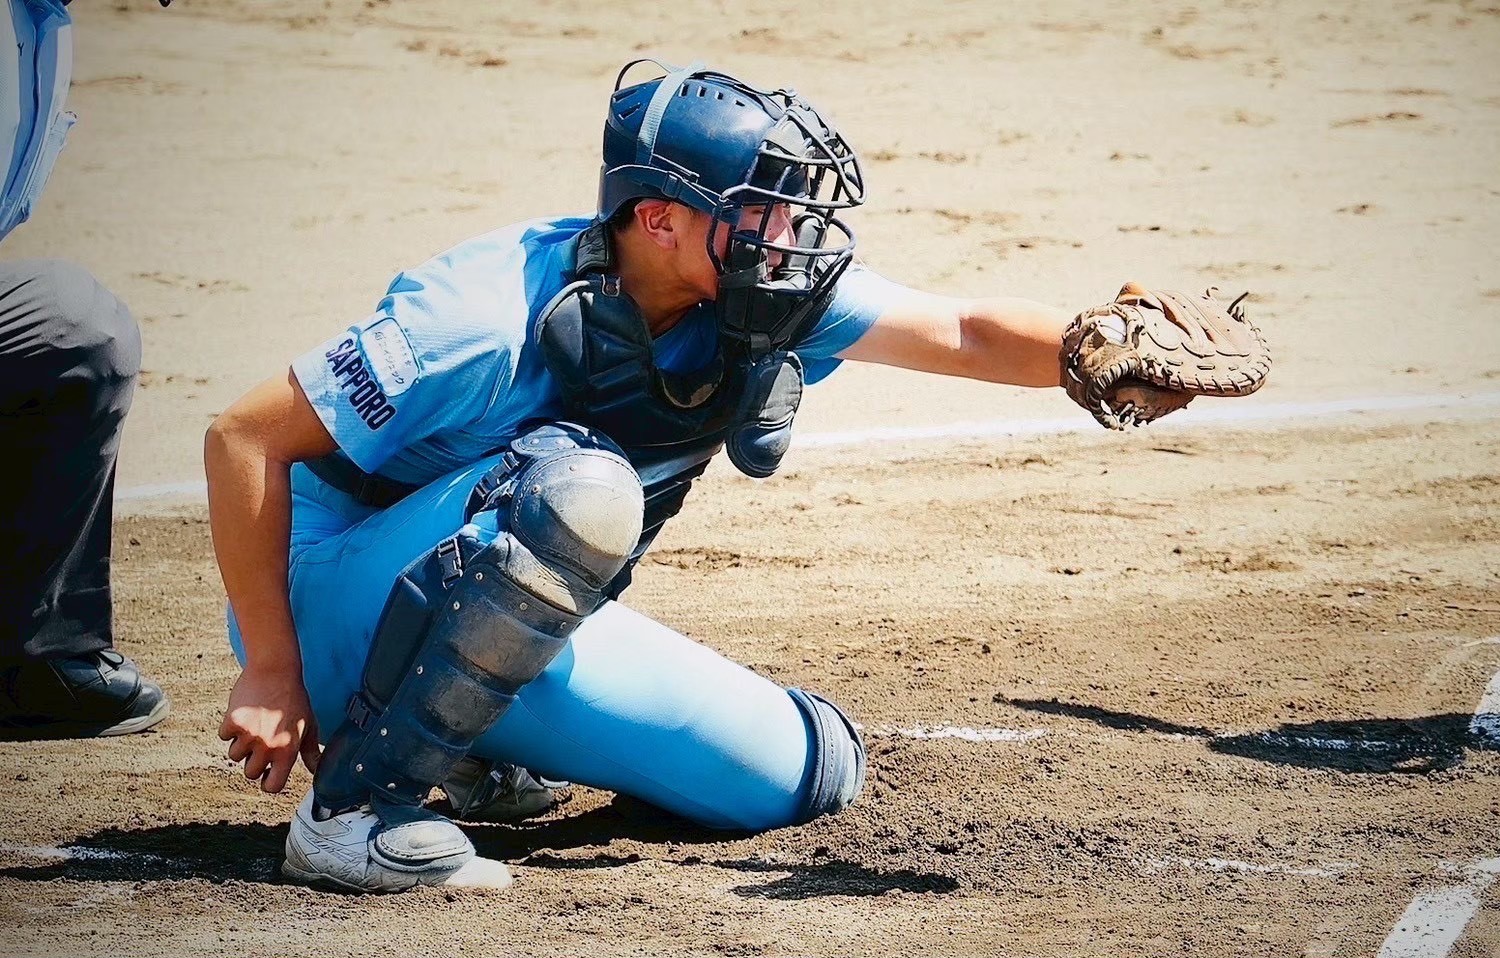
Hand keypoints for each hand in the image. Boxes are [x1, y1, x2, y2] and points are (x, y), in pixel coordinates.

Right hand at [218, 666, 320, 792]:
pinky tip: (244, 714)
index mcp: (287, 751)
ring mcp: (249, 735)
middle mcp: (268, 747)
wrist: (275, 670)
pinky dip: (230, 728)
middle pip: (250, 773)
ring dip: (240, 744)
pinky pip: (223, 736)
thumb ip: (310, 752)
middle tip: (261, 741)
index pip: (272, 786)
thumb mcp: (308, 726)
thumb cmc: (294, 699)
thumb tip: (317, 771)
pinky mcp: (232, 722)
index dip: (268, 782)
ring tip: (254, 725)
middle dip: (254, 761)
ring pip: (234, 756)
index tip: (267, 774)